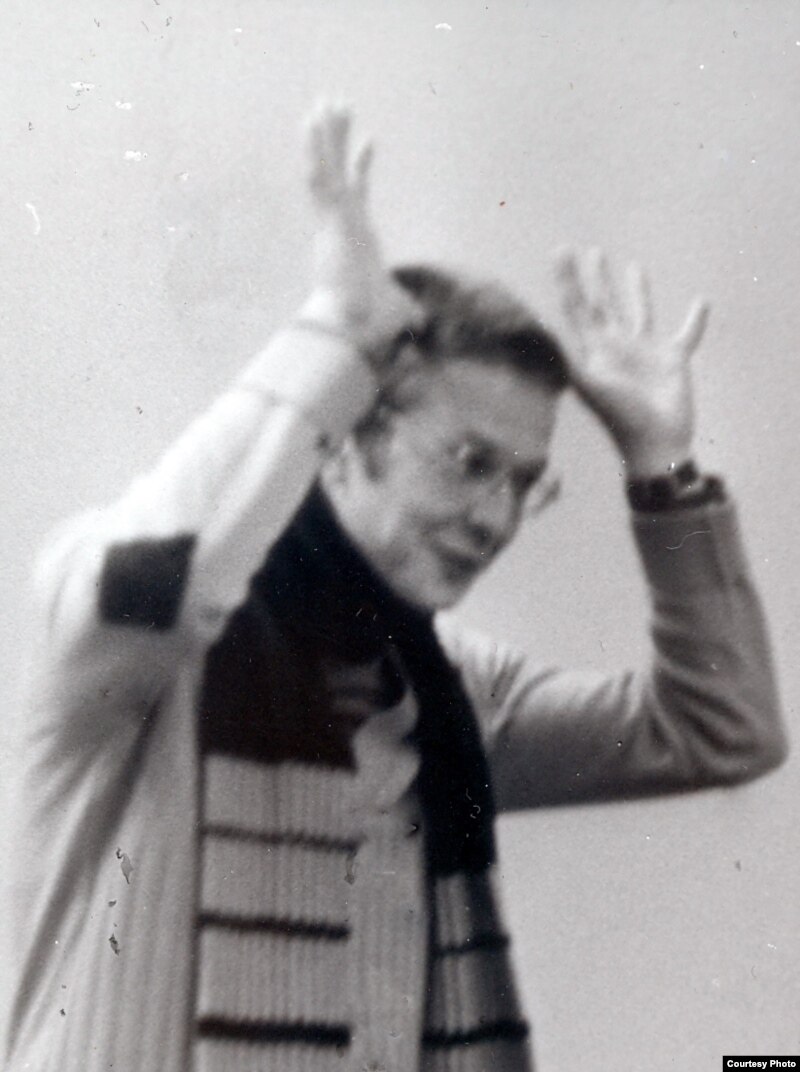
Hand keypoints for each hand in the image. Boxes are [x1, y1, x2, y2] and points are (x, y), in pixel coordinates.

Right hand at [299, 104, 417, 354]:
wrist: (348, 328)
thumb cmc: (369, 323)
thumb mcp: (397, 309)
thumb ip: (407, 309)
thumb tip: (421, 322)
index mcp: (354, 239)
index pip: (357, 194)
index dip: (362, 166)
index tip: (372, 139)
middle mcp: (340, 225)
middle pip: (337, 171)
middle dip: (337, 137)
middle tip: (335, 103)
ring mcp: (333, 220)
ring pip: (326, 168)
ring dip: (324, 135)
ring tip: (323, 102)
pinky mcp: (329, 220)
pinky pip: (320, 177)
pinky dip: (315, 150)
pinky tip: (311, 124)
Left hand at [554, 248, 709, 475]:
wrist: (654, 444)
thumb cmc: (620, 417)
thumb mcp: (590, 384)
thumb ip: (567, 356)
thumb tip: (540, 330)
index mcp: (594, 350)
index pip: (576, 307)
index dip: (567, 279)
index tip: (560, 250)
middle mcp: (616, 347)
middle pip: (603, 304)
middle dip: (596, 279)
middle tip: (591, 251)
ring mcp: (644, 353)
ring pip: (640, 312)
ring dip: (637, 291)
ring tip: (634, 265)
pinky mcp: (673, 360)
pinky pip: (686, 335)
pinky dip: (695, 320)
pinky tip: (701, 303)